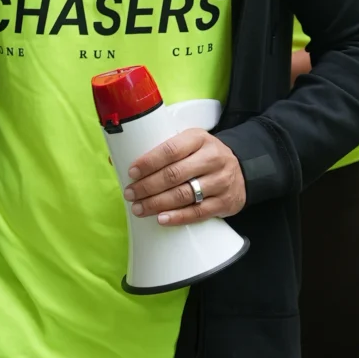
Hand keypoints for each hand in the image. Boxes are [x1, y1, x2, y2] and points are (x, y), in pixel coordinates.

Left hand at [123, 129, 245, 226]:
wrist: (242, 170)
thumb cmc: (204, 156)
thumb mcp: (189, 143)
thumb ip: (161, 150)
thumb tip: (116, 160)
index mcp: (199, 138)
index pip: (171, 149)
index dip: (149, 162)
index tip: (132, 172)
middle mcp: (212, 158)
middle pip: (174, 174)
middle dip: (148, 186)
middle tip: (130, 193)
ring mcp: (221, 181)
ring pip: (185, 194)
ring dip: (157, 203)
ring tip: (139, 208)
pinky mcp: (225, 202)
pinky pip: (198, 212)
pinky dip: (178, 217)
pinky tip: (162, 218)